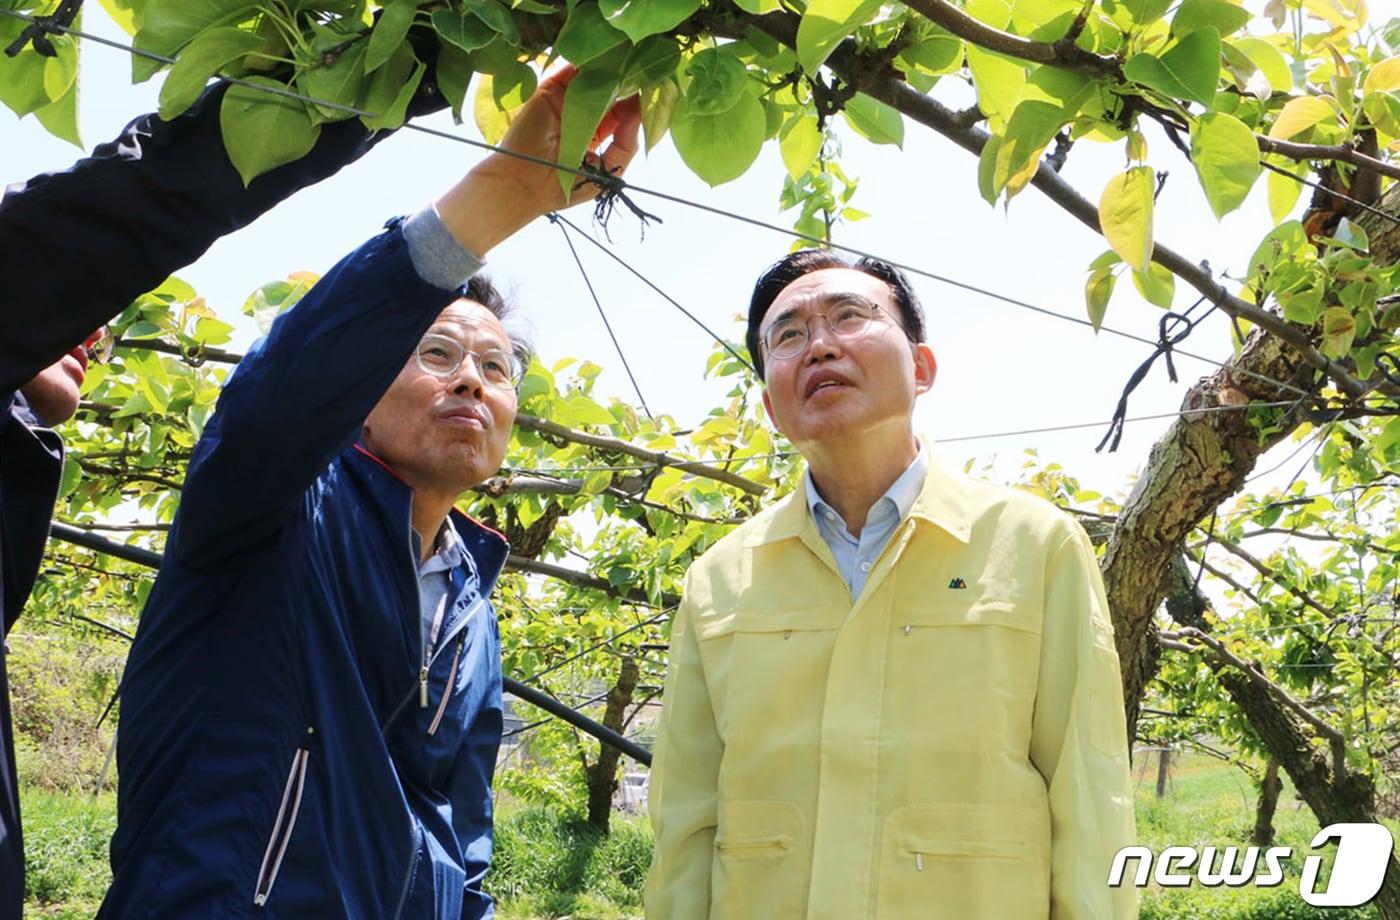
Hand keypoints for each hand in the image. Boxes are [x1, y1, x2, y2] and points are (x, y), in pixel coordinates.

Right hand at [436, 66, 641, 256]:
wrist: (524, 183)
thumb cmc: (565, 185)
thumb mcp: (607, 170)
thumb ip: (626, 144)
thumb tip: (639, 114)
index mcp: (595, 137)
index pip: (620, 115)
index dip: (634, 105)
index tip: (651, 92)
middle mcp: (581, 116)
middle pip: (609, 94)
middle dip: (625, 84)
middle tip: (643, 72)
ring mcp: (565, 102)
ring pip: (592, 80)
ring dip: (609, 71)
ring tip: (627, 62)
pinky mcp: (550, 91)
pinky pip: (571, 71)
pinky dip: (586, 62)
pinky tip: (605, 58)